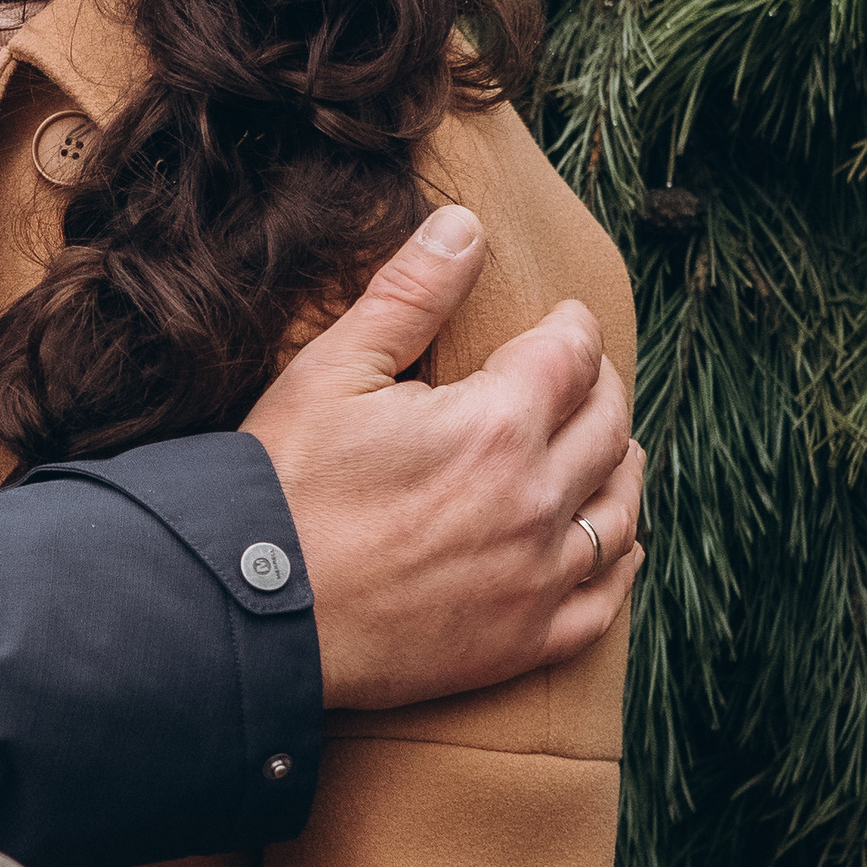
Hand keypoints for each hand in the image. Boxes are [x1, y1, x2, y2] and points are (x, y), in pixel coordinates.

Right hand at [239, 206, 641, 714]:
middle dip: (601, 389)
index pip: (571, 356)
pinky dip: (620, 564)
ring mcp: (533, 577)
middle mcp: (533, 500)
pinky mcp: (519, 641)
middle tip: (582, 376)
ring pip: (619, 511)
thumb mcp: (331, 372)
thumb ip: (408, 295)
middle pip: (608, 427)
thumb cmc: (278, 488)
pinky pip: (602, 601)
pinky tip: (616, 545)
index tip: (563, 321)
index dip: (572, 328)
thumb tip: (464, 225)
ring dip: (622, 468)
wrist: (244, 612)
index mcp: (496, 425)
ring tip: (608, 449)